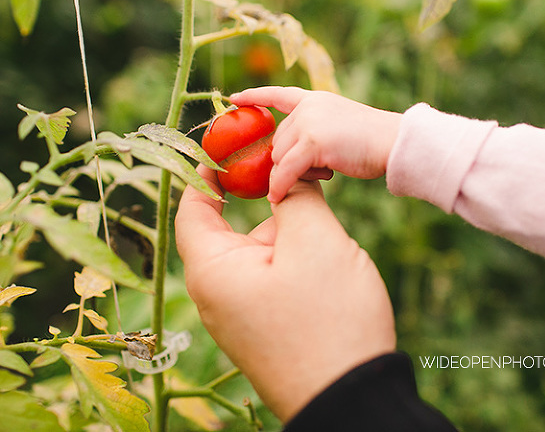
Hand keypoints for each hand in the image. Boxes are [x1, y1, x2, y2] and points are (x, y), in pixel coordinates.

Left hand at [175, 166, 396, 421]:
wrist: (352, 399)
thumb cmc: (329, 321)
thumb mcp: (317, 242)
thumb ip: (296, 197)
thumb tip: (287, 178)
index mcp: (213, 270)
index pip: (192, 206)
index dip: (208, 170)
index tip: (234, 145)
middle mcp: (217, 294)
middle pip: (230, 228)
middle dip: (264, 201)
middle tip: (299, 175)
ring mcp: (241, 315)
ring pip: (257, 253)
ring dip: (285, 232)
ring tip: (326, 227)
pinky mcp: (265, 329)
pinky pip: (271, 279)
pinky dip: (293, 259)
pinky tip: (327, 260)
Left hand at [230, 87, 402, 202]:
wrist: (396, 143)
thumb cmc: (373, 144)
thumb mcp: (339, 129)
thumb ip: (314, 135)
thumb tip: (286, 161)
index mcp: (315, 100)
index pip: (279, 94)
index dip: (255, 96)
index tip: (234, 98)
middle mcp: (309, 106)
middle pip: (278, 141)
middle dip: (289, 161)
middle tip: (319, 170)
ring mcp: (309, 121)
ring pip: (280, 157)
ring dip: (293, 174)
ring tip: (326, 173)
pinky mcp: (312, 141)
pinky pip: (286, 170)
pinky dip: (280, 186)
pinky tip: (277, 197)